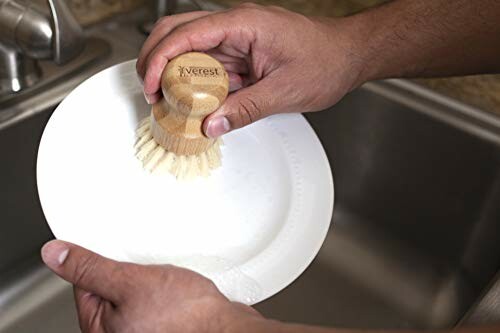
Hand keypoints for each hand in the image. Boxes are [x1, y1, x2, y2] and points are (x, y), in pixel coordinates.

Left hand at [41, 240, 262, 332]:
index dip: (98, 261)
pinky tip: (176, 283)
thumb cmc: (185, 316)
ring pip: (137, 289)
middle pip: (111, 286)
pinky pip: (156, 296)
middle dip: (127, 267)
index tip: (111, 248)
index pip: (84, 284)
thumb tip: (54, 255)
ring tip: (163, 274)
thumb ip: (90, 269)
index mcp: (100, 328)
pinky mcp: (166, 323)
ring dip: (148, 275)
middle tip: (143, 262)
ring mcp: (143, 328)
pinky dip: (164, 285)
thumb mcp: (130, 282)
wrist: (226, 329)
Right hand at [136, 4, 365, 137]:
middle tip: (149, 92)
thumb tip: (210, 126)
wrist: (349, 55)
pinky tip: (192, 102)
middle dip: (155, 60)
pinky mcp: (242, 54)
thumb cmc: (326, 61)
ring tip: (165, 101)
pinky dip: (195, 83)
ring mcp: (238, 39)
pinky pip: (210, 65)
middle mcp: (236, 26)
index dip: (161, 59)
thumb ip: (245, 110)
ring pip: (190, 49)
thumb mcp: (284, 91)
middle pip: (178, 32)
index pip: (187, 33)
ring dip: (173, 73)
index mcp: (245, 24)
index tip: (151, 86)